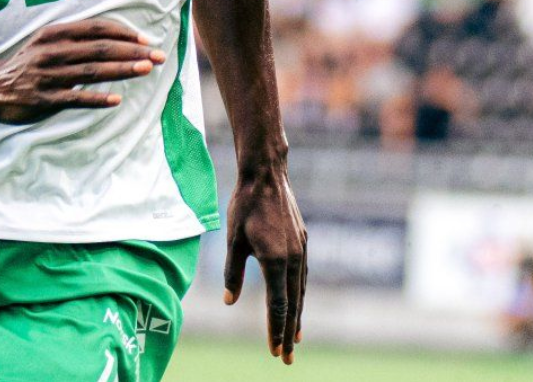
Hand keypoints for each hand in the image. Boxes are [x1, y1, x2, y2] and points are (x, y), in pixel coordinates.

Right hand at [0, 19, 163, 124]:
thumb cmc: (27, 65)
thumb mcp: (46, 44)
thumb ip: (75, 40)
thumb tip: (114, 41)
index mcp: (54, 34)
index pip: (96, 28)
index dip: (124, 33)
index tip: (147, 41)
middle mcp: (51, 51)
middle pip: (100, 49)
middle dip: (132, 52)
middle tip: (158, 56)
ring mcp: (47, 75)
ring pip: (92, 71)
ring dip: (122, 70)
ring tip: (146, 70)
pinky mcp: (43, 99)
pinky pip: (75, 98)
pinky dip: (97, 99)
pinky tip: (116, 100)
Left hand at [223, 168, 306, 364]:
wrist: (266, 175)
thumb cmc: (245, 206)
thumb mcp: (233, 240)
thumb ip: (232, 272)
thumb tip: (229, 300)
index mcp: (275, 260)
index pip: (277, 305)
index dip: (275, 330)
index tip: (275, 351)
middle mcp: (293, 258)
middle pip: (293, 304)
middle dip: (289, 332)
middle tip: (286, 357)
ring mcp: (301, 250)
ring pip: (300, 290)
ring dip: (297, 315)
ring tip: (295, 337)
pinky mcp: (303, 241)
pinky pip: (302, 275)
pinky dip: (300, 293)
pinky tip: (296, 302)